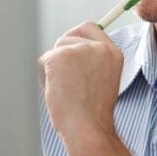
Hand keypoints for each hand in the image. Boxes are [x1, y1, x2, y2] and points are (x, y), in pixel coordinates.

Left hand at [38, 21, 123, 137]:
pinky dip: (45, 76)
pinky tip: (57, 91)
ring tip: (64, 89)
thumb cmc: (92, 113)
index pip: (90, 28)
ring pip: (55, 49)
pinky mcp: (60, 56)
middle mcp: (98, 47)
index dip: (77, 37)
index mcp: (112, 52)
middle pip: (69, 35)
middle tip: (66, 78)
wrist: (88, 127)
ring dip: (54, 67)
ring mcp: (79, 50)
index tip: (71, 49)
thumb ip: (92, 61)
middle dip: (62, 53)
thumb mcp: (103, 80)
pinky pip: (44, 60)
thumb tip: (71, 52)